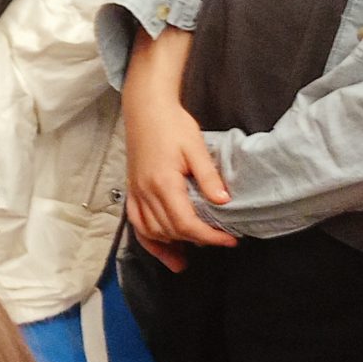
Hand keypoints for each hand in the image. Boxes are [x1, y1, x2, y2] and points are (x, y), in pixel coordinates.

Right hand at [120, 31, 233, 272]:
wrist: (145, 109)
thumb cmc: (172, 125)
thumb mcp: (195, 148)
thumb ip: (208, 177)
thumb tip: (224, 202)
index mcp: (163, 183)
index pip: (186, 223)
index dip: (209, 237)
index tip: (230, 240)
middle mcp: (146, 192)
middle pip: (170, 230)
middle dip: (197, 241)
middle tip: (221, 240)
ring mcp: (136, 192)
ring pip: (152, 231)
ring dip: (172, 244)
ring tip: (193, 252)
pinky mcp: (132, 190)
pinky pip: (137, 223)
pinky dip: (149, 240)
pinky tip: (163, 250)